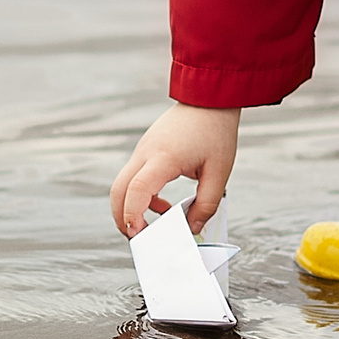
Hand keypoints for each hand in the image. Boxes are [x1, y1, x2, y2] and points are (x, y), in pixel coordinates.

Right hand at [109, 104, 241, 236]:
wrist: (208, 100)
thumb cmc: (215, 132)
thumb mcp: (219, 173)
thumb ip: (207, 205)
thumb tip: (193, 228)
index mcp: (163, 158)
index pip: (136, 189)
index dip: (132, 214)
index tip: (138, 234)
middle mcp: (145, 153)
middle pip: (118, 190)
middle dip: (121, 218)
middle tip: (136, 238)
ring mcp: (142, 150)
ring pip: (122, 184)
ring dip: (130, 208)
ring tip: (150, 226)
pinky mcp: (145, 151)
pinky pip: (133, 177)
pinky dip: (139, 196)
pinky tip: (161, 205)